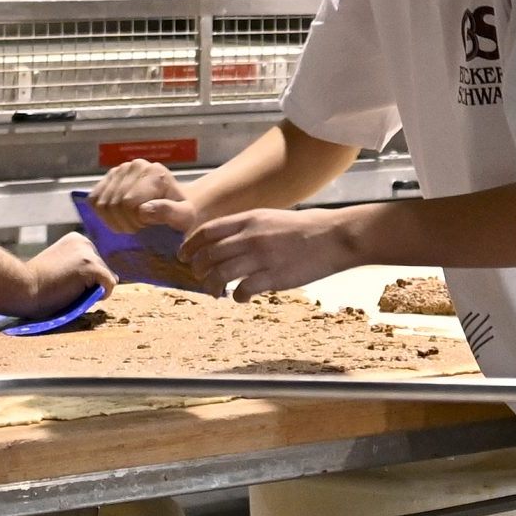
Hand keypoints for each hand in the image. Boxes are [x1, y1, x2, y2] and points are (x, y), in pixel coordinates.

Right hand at [24, 231, 116, 316]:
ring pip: (106, 278)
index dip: (83, 278)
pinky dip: (102, 294)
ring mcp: (88, 253)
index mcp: (75, 239)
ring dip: (93, 289)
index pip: (94, 261)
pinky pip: (109, 284)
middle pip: (102, 269)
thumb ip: (83, 270)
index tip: (62, 281)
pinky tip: (81, 296)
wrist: (23, 287)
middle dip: (90, 283)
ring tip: (69, 292)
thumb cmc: (37, 283)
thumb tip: (116, 279)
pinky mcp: (91, 267)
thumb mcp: (62, 269)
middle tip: (64, 289)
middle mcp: (84, 241)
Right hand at [88, 158, 198, 235]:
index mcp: (155, 173)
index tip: (146, 228)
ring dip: (113, 221)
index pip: (129, 203)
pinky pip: (93, 200)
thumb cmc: (180, 213)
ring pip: (102, 204)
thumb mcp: (184, 217)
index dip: (134, 222)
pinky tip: (118, 218)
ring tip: (130, 223)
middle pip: (114, 204)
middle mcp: (136, 166)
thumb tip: (144, 209)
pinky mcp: (108, 177)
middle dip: (124, 223)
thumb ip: (169, 212)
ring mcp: (119, 169)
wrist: (173, 203)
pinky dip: (102, 215)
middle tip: (138, 228)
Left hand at [179, 208, 355, 300]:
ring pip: (219, 274)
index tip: (183, 256)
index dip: (190, 245)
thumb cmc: (302, 228)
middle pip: (208, 254)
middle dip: (196, 268)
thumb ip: (245, 227)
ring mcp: (261, 257)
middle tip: (197, 277)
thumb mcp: (269, 218)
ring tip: (214, 291)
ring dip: (211, 285)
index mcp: (248, 219)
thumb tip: (222, 240)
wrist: (332, 237)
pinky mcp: (273, 277)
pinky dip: (235, 297)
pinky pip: (242, 290)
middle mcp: (250, 237)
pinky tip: (239, 298)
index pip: (207, 232)